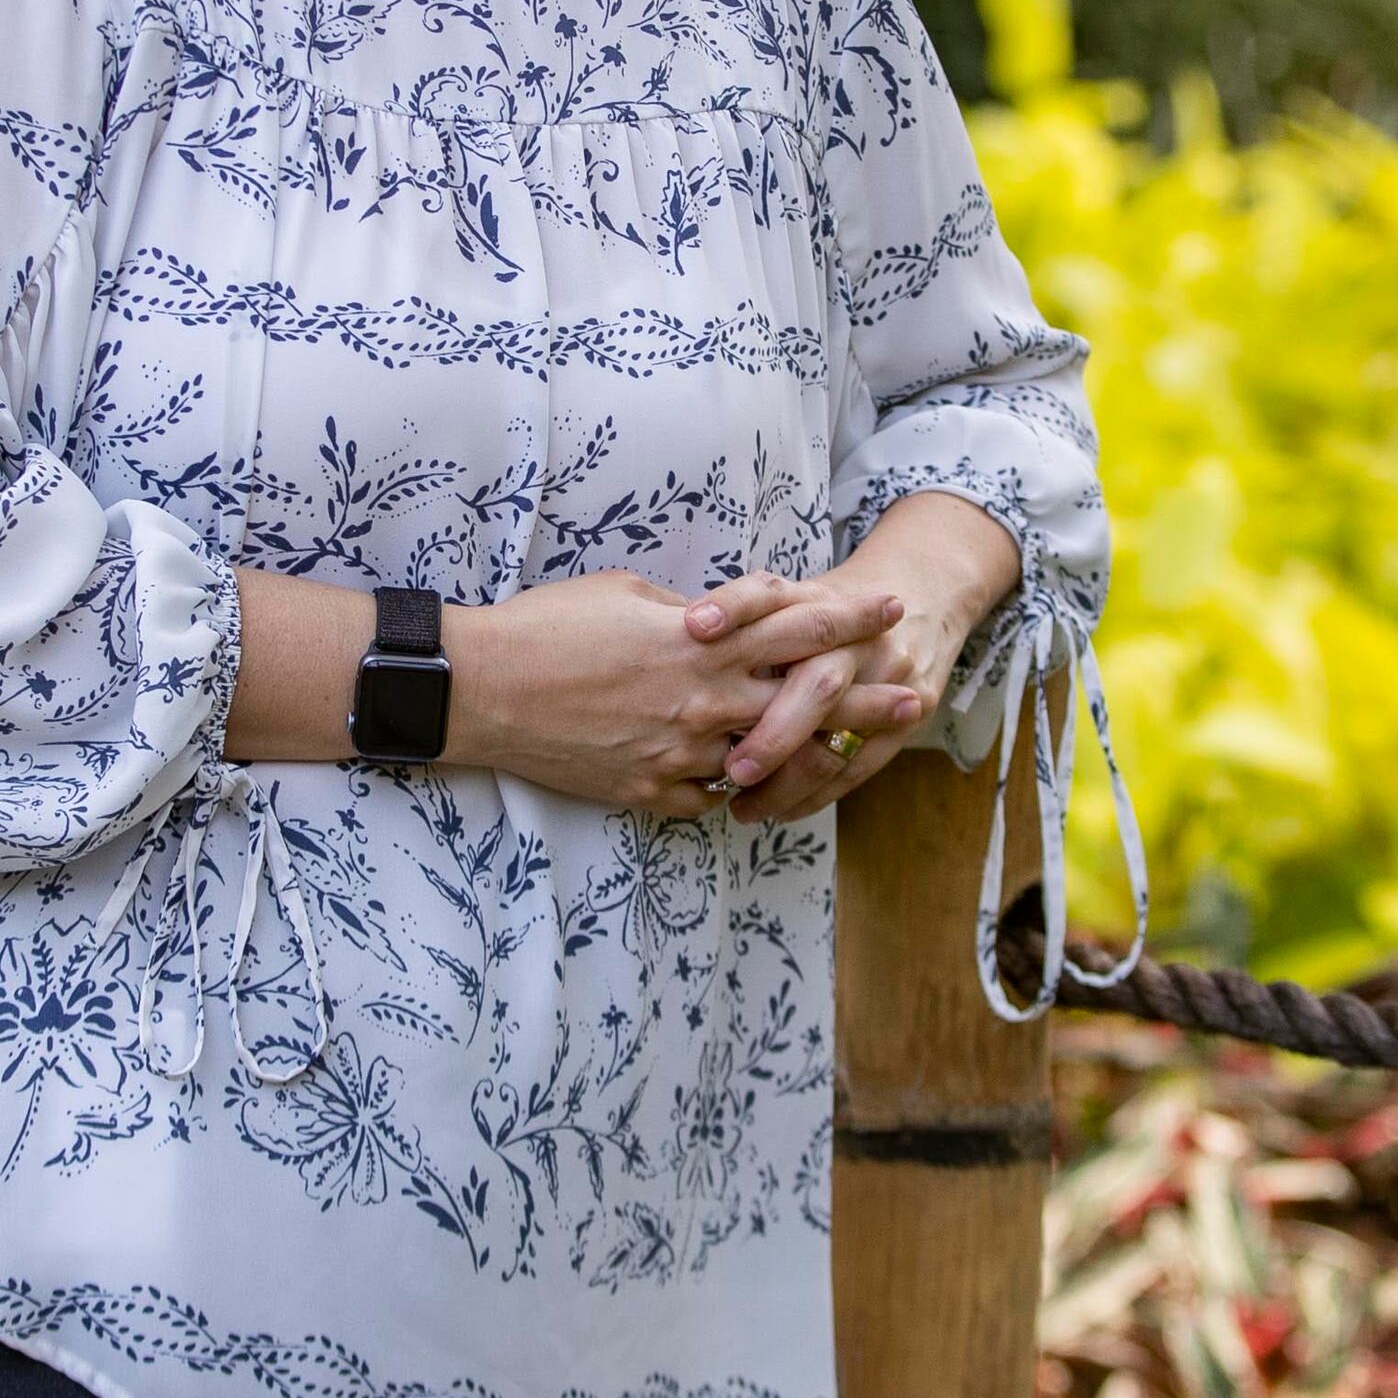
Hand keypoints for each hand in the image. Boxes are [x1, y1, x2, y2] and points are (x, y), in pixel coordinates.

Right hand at [454, 568, 903, 818]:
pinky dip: (728, 790)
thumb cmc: (548, 626)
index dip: (848, 617)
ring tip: (848, 756)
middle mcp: (703, 703)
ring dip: (807, 757)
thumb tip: (721, 625)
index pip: (795, 629)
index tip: (890, 608)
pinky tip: (745, 787)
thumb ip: (690, 617)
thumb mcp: (628, 597)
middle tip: (914, 696)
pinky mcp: (649, 793)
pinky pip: (708, 800)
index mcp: (702, 646)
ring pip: (764, 762)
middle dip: (864, 699)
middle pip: (803, 703)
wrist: (484, 691)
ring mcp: (679, 755)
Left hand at [683, 495, 1024, 818]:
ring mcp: (887, 676)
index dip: (733, 607)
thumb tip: (671, 636)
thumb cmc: (832, 608)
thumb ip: (743, 620)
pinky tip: (776, 810)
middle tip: (731, 770)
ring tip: (741, 806)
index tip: (694, 629)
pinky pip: (858, 768)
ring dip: (786, 783)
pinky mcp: (909, 711)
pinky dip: (813, 796)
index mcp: (816, 600)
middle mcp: (853, 637)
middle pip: (816, 686)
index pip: (771, 595)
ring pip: (836, 741)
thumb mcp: (794, 597)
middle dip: (772, 734)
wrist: (920, 595)